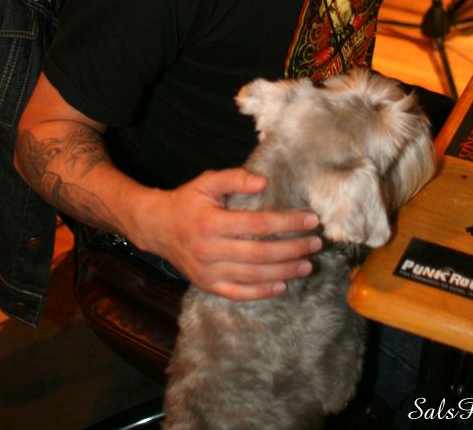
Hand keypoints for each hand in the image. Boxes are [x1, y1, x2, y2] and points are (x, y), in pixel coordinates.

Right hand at [131, 169, 321, 300]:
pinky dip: (261, 292)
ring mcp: (208, 272)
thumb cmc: (187, 201)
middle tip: (316, 244)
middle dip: (293, 249)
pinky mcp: (207, 285)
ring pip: (253, 276)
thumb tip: (264, 182)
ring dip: (284, 271)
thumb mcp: (207, 182)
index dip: (287, 223)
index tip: (311, 220)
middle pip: (260, 254)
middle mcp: (210, 250)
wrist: (156, 227)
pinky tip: (282, 285)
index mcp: (212, 223)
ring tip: (307, 265)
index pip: (258, 225)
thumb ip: (235, 179)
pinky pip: (238, 293)